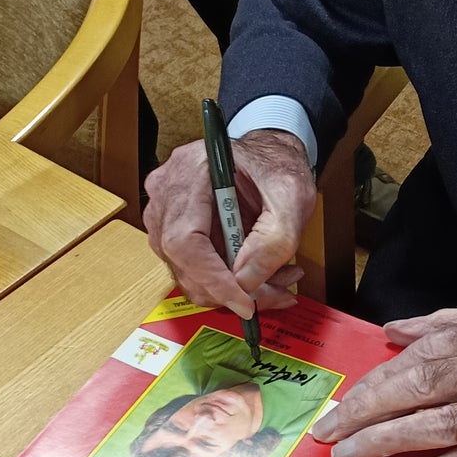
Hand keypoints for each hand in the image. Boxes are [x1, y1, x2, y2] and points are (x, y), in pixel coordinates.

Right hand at [143, 128, 316, 317]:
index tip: (244, 301)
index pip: (184, 241)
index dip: (212, 279)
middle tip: (275, 294)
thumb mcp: (291, 195)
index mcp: (190, 171)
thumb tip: (246, 281)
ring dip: (233, 287)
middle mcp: (167, 191)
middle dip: (230, 289)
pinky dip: (227, 280)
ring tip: (277, 279)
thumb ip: (275, 239)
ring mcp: (165, 211)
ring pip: (188, 272)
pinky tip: (259, 272)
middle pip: (183, 262)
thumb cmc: (275, 165)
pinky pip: (193, 268)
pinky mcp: (173, 228)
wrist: (268, 154)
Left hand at [311, 303, 456, 456]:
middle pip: (421, 387)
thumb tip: (395, 332)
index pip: (423, 353)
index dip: (377, 379)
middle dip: (366, 411)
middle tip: (327, 431)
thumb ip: (456, 323)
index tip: (344, 399)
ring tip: (345, 456)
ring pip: (437, 427)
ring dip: (384, 443)